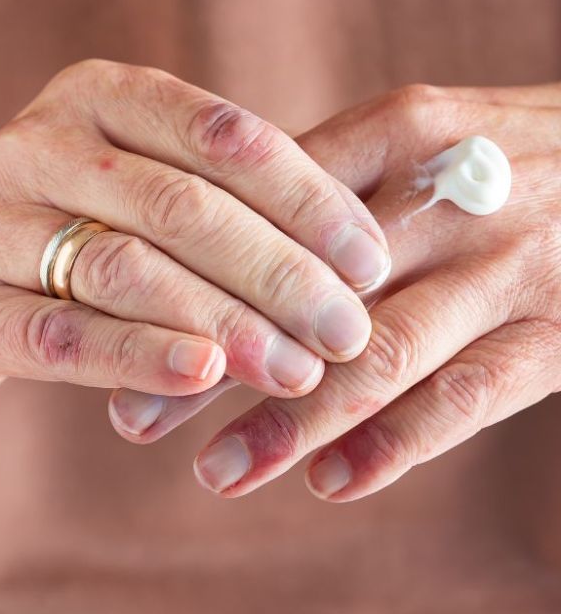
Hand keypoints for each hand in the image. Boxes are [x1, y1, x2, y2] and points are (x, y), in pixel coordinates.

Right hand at [0, 59, 388, 408]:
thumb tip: (355, 253)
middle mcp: (31, 145)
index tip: (372, 260)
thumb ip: (206, 190)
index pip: (221, 134)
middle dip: (282, 273)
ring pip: (128, 268)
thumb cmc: (44, 237)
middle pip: (182, 205)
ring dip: (228, 323)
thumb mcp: (114, 180)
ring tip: (298, 369)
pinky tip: (204, 378)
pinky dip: (141, 355)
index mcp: (89, 94)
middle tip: (349, 332)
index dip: (307, 197)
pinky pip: (64, 332)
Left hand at [124, 83, 560, 500]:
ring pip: (378, 354)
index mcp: (398, 130)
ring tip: (214, 473)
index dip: (177, 271)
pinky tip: (330, 483)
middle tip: (131, 423)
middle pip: (303, 291)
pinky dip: (397, 444)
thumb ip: (315, 180)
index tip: (103, 324)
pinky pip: (469, 397)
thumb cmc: (500, 154)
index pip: (261, 206)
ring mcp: (510, 266)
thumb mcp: (418, 135)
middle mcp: (449, 195)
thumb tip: (178, 228)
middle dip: (211, 362)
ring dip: (289, 422)